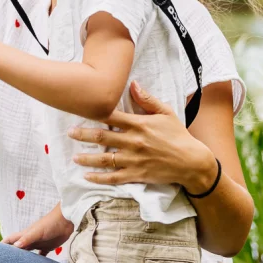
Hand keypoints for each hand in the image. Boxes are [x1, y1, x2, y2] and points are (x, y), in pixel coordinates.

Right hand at [2, 204, 73, 255]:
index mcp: (25, 235)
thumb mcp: (37, 231)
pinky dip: (38, 260)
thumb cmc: (51, 223)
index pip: (10, 240)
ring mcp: (38, 242)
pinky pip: (41, 254)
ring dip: (23, 258)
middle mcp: (30, 239)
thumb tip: (14, 247)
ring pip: (28, 252)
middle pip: (17, 247)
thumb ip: (27, 239)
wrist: (67, 220)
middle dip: (11, 254)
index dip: (2, 245)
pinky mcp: (48, 246)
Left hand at [68, 80, 214, 192]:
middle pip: (103, 137)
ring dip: (87, 158)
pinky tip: (87, 176)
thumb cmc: (178, 135)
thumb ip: (147, 100)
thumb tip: (132, 84)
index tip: (80, 110)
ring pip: (105, 159)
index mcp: (139, 124)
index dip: (94, 113)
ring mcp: (134, 160)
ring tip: (75, 157)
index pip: (112, 117)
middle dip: (84, 135)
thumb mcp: (165, 112)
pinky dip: (99, 178)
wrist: (192, 161)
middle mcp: (134, 142)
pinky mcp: (136, 175)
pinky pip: (114, 178)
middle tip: (70, 132)